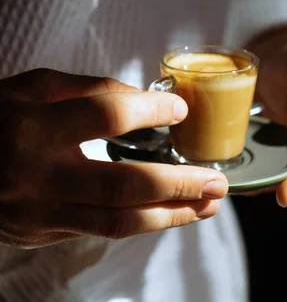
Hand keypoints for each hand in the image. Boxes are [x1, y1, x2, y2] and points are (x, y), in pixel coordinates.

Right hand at [0, 69, 228, 248]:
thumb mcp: (33, 89)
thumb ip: (89, 89)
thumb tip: (145, 97)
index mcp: (32, 127)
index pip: (105, 116)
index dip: (150, 109)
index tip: (180, 108)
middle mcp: (37, 175)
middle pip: (123, 184)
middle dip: (179, 184)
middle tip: (218, 180)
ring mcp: (41, 212)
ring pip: (118, 221)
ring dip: (172, 215)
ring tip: (209, 205)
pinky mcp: (44, 233)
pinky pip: (103, 230)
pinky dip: (144, 222)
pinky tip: (173, 212)